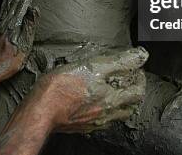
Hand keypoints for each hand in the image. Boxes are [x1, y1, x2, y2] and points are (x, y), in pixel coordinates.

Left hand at [0, 0, 38, 79]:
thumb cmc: (10, 62)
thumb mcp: (25, 46)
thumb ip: (29, 26)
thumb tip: (34, 8)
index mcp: (14, 23)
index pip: (23, 1)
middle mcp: (6, 20)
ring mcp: (0, 24)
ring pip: (8, 2)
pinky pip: (2, 10)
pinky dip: (6, 1)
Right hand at [33, 47, 148, 132]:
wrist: (40, 110)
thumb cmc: (62, 87)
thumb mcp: (93, 66)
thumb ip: (119, 62)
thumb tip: (141, 56)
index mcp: (112, 99)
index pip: (138, 90)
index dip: (139, 76)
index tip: (136, 67)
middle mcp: (106, 113)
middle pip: (130, 105)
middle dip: (133, 91)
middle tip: (128, 78)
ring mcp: (94, 122)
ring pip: (116, 114)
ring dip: (121, 102)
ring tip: (115, 90)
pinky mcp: (81, 126)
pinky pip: (100, 121)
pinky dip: (105, 111)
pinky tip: (97, 103)